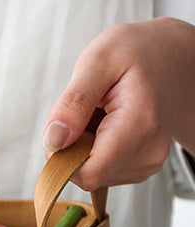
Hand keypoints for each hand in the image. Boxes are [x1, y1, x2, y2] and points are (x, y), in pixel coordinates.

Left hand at [42, 17, 194, 190]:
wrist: (175, 56)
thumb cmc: (138, 52)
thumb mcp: (98, 60)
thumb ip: (73, 102)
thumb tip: (52, 142)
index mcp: (140, 125)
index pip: (89, 174)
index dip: (62, 159)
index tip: (62, 128)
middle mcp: (149, 152)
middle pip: (87, 174)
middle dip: (73, 147)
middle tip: (88, 111)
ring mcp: (148, 163)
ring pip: (92, 173)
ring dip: (84, 146)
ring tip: (102, 113)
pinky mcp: (142, 167)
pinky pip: (102, 169)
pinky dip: (95, 148)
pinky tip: (108, 123)